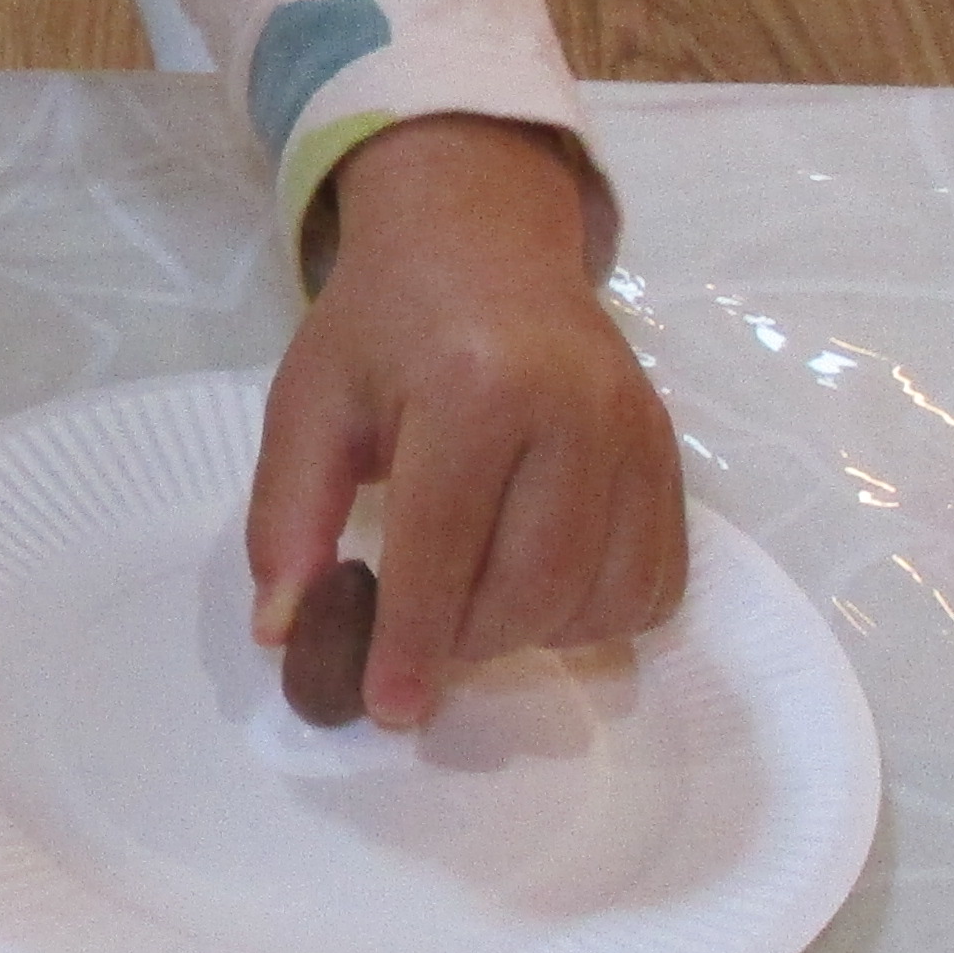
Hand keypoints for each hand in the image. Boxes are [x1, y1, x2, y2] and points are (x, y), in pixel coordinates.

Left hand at [245, 113, 682, 731]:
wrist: (482, 247)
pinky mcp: (670, 455)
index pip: (443, 543)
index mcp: (473, 384)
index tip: (389, 706)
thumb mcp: (310, 400)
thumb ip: (290, 515)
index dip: (412, 638)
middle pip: (533, 584)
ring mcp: (635, 432)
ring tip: (473, 609)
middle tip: (421, 651)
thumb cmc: (386, 327)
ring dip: (531, 637)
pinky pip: (654, 581)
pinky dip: (598, 616)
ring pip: (600, 596)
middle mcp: (573, 408)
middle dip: (470, 645)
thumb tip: (284, 631)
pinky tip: (540, 593)